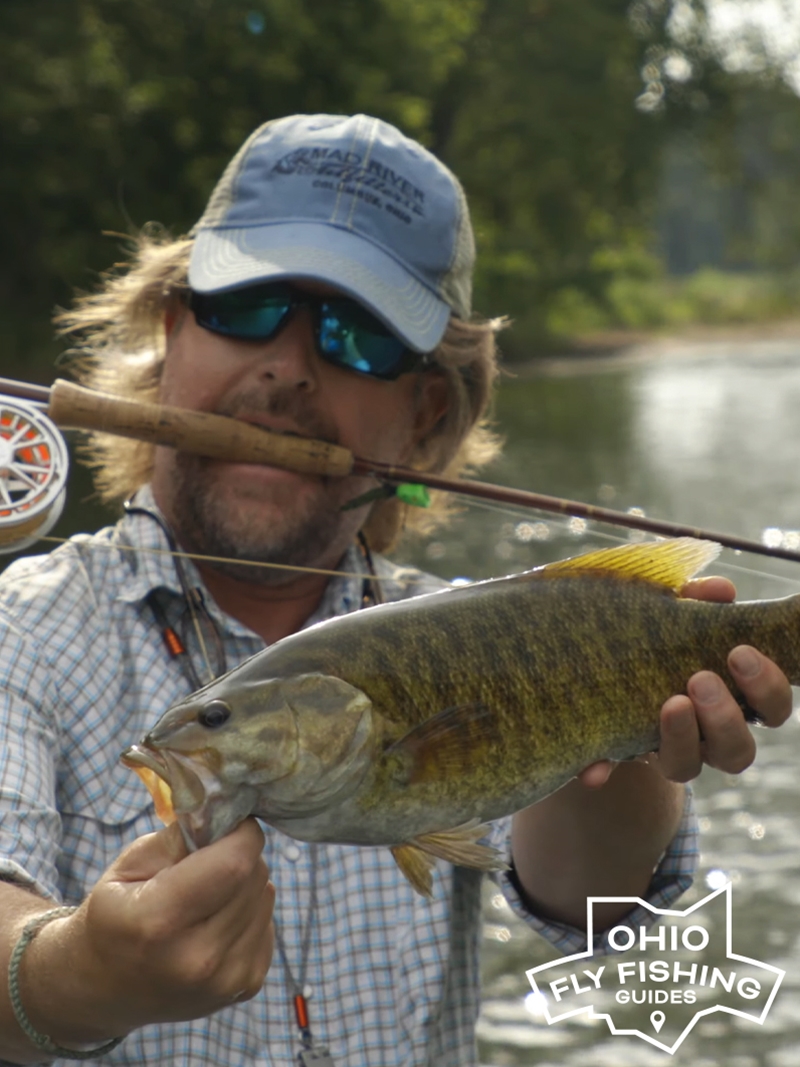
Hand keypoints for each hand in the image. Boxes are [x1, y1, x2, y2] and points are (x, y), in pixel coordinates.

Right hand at [27, 819, 274, 1045]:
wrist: (104, 988)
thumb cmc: (115, 914)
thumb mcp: (131, 864)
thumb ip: (181, 835)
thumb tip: (226, 808)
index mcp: (160, 922)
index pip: (235, 861)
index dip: (240, 831)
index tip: (228, 822)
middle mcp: (198, 959)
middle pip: (253, 876)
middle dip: (239, 854)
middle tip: (209, 858)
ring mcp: (226, 980)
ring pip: (266, 896)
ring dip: (245, 883)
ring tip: (208, 894)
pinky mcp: (246, 986)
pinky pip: (268, 922)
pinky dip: (249, 910)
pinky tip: (217, 920)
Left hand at [578, 576, 793, 788]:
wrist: (605, 665)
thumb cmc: (659, 636)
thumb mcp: (675, 612)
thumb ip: (697, 599)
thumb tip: (721, 590)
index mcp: (733, 701)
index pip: (770, 709)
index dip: (767, 688)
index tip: (740, 652)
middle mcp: (707, 738)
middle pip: (738, 751)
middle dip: (725, 717)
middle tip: (701, 678)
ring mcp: (666, 752)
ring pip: (687, 768)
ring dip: (680, 738)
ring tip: (670, 703)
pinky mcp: (621, 755)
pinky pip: (613, 769)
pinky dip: (603, 767)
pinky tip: (594, 766)